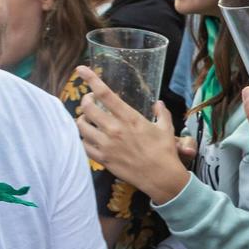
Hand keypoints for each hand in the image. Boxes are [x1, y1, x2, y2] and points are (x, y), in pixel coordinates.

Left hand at [73, 68, 189, 203]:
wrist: (161, 178)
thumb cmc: (165, 152)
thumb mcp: (166, 128)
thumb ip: (161, 113)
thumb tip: (158, 104)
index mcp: (130, 118)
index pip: (105, 94)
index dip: (91, 79)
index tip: (82, 70)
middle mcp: (115, 129)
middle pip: (88, 107)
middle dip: (86, 100)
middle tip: (90, 101)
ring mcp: (107, 145)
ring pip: (81, 126)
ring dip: (82, 119)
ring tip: (88, 119)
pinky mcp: (103, 159)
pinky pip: (84, 145)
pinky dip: (84, 138)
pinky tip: (89, 137)